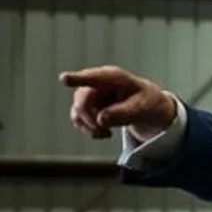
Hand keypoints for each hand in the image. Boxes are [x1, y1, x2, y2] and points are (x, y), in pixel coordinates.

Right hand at [62, 65, 176, 140]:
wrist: (148, 107)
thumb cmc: (147, 102)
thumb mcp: (142, 108)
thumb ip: (123, 114)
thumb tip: (100, 120)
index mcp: (114, 77)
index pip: (94, 78)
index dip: (78, 78)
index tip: (64, 79)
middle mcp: (97, 83)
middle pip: (82, 101)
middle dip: (90, 119)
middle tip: (105, 132)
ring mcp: (90, 94)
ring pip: (77, 112)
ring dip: (90, 127)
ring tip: (108, 134)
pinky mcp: (87, 107)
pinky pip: (79, 120)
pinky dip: (90, 130)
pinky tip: (105, 133)